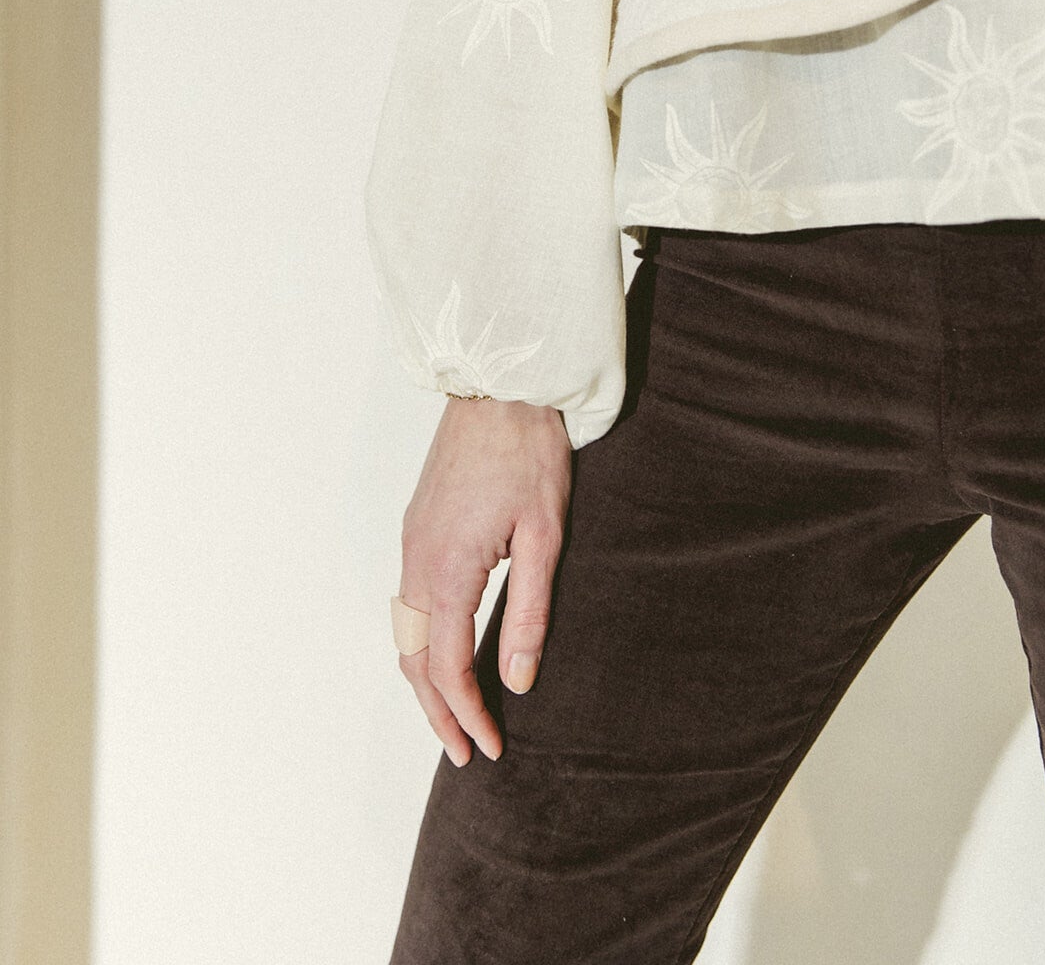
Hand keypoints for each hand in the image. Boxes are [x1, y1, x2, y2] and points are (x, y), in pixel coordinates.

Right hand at [397, 397, 572, 766]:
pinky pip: (407, 601)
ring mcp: (411, 540)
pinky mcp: (416, 524)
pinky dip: (421, 642)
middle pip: (415, 659)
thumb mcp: (545, 536)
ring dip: (425, 679)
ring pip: (405, 632)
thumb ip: (531, 612)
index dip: (466, 715)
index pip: (448, 667)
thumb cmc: (528, 453)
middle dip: (436, 712)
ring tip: (454, 713)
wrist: (500, 387)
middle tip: (464, 751)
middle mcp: (417, 559)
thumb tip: (520, 679)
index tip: (489, 748)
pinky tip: (445, 651)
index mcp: (448, 568)